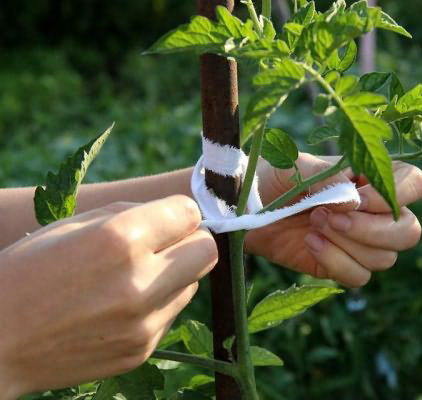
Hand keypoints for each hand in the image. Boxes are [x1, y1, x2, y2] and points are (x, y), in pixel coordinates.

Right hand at [0, 195, 216, 397]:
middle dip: (191, 242)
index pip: (190, 213)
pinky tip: (121, 307)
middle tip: (165, 244)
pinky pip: (170, 315)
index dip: (179, 213)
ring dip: (174, 275)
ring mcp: (144, 323)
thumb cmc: (27, 271)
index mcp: (120, 240)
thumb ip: (132, 215)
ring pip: (192, 285)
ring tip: (134, 278)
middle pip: (207, 251)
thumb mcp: (72, 225)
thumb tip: (178, 215)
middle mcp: (140, 283)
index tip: (167, 218)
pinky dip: (157, 305)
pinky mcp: (142, 350)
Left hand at [246, 153, 421, 287]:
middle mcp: (374, 211)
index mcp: (372, 177)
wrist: (245, 207)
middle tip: (327, 217)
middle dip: (371, 230)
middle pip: (409, 231)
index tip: (356, 197)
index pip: (414, 185)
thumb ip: (327, 180)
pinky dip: (335, 263)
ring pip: (385, 258)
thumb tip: (354, 203)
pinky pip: (359, 277)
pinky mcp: (342, 265)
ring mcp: (361, 242)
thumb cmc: (274, 177)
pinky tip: (309, 244)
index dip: (395, 195)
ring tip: (312, 225)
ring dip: (347, 244)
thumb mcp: (296, 167)